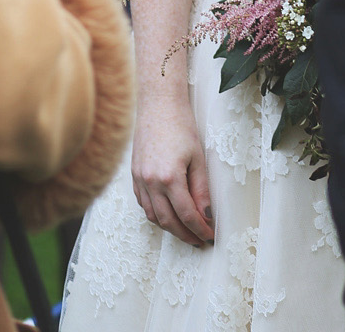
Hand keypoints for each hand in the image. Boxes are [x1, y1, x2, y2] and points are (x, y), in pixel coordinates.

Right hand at [131, 96, 213, 247]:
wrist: (158, 104)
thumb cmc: (181, 125)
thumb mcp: (198, 157)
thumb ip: (201, 189)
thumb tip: (207, 215)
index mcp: (169, 178)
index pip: (186, 215)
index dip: (200, 229)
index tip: (210, 236)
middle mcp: (151, 182)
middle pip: (168, 221)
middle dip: (185, 235)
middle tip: (199, 240)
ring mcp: (139, 179)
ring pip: (153, 216)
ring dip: (170, 227)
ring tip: (186, 231)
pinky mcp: (134, 175)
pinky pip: (143, 203)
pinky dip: (156, 213)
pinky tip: (168, 213)